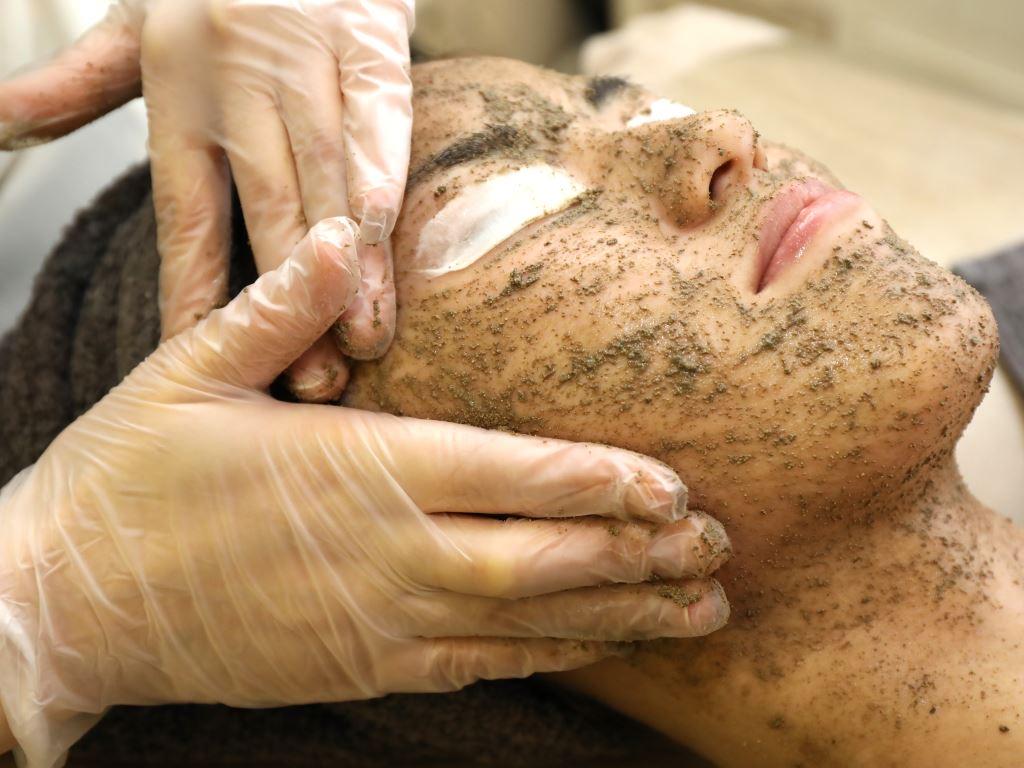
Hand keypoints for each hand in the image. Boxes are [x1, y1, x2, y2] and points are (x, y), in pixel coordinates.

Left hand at [0, 0, 414, 400]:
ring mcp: (307, 58)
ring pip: (327, 173)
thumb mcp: (136, 19)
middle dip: (288, 296)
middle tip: (306, 377)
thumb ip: (78, 81)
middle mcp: (240, 79)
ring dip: (347, 259)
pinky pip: (379, 117)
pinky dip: (382, 174)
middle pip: (265, 205)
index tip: (204, 356)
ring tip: (360, 335)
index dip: (195, 288)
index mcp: (179, 85)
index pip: (187, 211)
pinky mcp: (369, 40)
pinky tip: (384, 233)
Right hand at [0, 218, 730, 766]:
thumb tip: (338, 240)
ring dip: (620, 615)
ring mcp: (382, 621)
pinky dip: (548, 654)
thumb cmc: (130, 479)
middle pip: (545, 557)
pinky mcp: (364, 664)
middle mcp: (390, 552)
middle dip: (641, 554)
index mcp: (361, 468)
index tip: (674, 486)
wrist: (69, 601)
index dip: (603, 482)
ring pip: (527, 621)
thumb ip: (280, 309)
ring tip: (699, 613)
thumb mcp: (190, 373)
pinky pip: (478, 664)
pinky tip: (599, 647)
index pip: (512, 473)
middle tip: (720, 549)